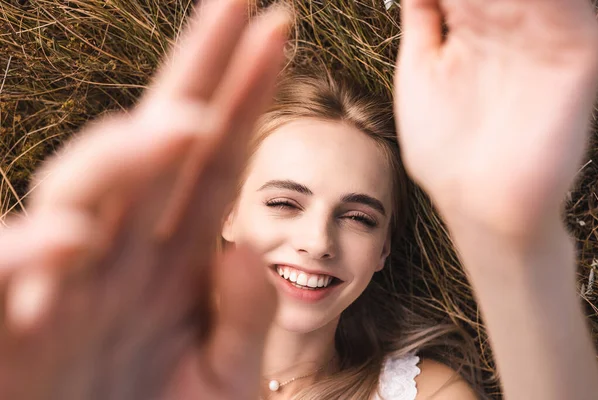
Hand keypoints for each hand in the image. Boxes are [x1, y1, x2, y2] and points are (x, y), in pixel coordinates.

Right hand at [0, 0, 288, 398]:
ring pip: (86, 194)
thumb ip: (244, 313)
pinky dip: (29, 256)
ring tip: (183, 124)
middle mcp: (121, 252)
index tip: (277, 30)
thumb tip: (253, 242)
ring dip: (127, 157)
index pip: (216, 161)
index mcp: (175, 258)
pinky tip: (68, 238)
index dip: (245, 97)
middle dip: (195, 73)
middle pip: (158, 147)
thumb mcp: (225, 377)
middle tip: (236, 2)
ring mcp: (64, 282)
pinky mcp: (7, 328)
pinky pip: (6, 277)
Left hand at [395, 0, 597, 241]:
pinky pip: (564, 5)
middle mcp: (512, 19)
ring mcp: (546, 32)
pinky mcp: (579, 50)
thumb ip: (423, 16)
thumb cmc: (445, 149)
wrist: (480, 204)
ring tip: (473, 0)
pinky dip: (540, 0)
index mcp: (474, 21)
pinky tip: (505, 1)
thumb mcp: (421, 71)